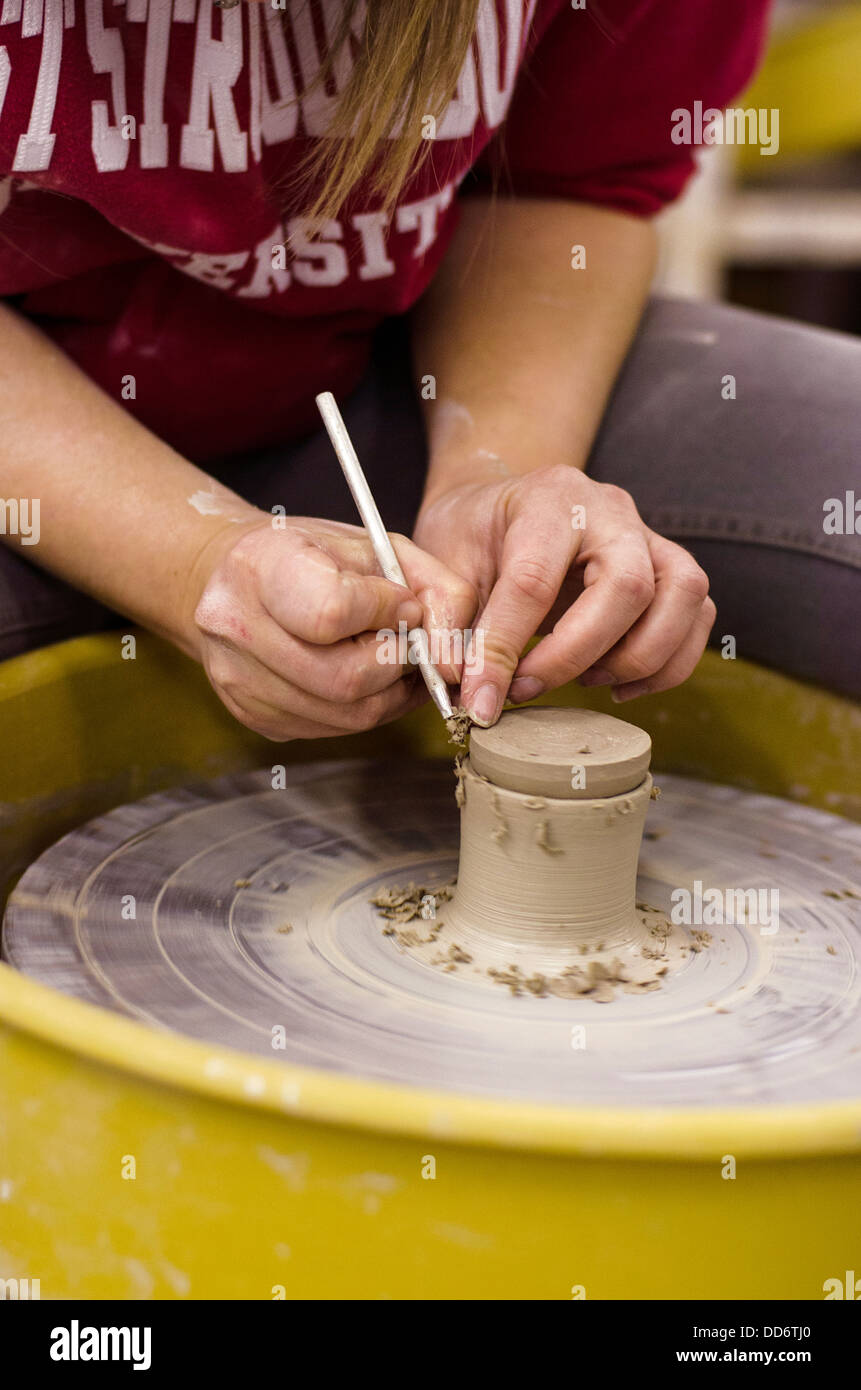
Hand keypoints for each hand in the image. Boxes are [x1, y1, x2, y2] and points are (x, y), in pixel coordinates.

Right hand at [188, 516, 475, 739]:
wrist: (236, 577)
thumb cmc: (317, 557)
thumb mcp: (384, 548)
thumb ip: (438, 593)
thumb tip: (449, 665)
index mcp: (260, 567)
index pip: (332, 613)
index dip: (384, 613)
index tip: (399, 601)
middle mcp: (236, 626)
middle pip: (344, 679)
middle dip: (395, 663)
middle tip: (402, 640)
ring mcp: (239, 680)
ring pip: (346, 715)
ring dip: (387, 692)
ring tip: (387, 656)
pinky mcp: (253, 716)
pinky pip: (331, 729)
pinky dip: (364, 708)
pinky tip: (363, 676)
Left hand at [413, 464, 714, 724]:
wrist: (501, 505)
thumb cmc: (474, 534)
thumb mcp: (442, 564)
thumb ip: (449, 620)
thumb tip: (467, 688)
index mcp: (546, 499)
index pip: (534, 580)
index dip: (506, 649)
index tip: (482, 700)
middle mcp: (610, 510)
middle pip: (628, 587)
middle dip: (577, 655)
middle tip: (527, 689)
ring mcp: (649, 536)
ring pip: (682, 597)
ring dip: (637, 659)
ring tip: (583, 682)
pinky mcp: (669, 567)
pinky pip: (698, 616)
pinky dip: (667, 664)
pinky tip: (616, 684)